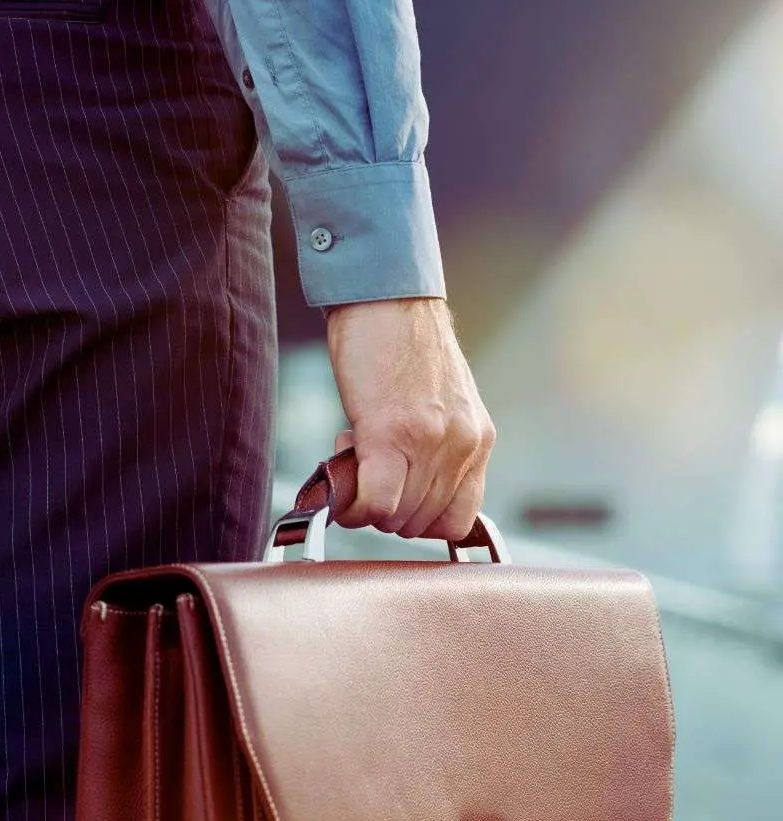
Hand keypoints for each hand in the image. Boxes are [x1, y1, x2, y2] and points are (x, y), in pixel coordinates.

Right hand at [325, 297, 495, 539]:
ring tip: (354, 458)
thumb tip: (400, 492)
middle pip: (424, 525)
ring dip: (366, 504)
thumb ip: (434, 449)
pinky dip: (354, 506)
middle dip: (387, 511)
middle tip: (366, 471)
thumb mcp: (440, 403)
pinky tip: (342, 477)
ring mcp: (432, 443)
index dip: (417, 517)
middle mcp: (463, 445)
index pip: (459, 519)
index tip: (394, 492)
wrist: (385, 295)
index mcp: (478, 439)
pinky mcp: (392, 434)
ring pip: (398, 520)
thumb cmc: (400, 344)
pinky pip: (377, 503)